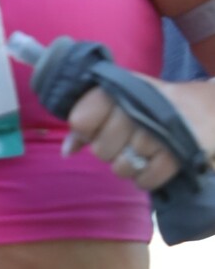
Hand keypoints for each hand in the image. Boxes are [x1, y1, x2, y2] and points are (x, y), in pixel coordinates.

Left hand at [61, 76, 214, 189]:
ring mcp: (159, 131)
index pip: (82, 117)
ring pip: (121, 167)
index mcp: (122, 88)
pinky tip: (158, 162)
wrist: (211, 108)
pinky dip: (148, 177)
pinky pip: (144, 180)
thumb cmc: (159, 108)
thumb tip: (67, 149)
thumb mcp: (125, 104)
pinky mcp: (177, 153)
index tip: (98, 126)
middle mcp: (139, 106)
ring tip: (147, 150)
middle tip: (130, 140)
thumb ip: (92, 121)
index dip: (86, 129)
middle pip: (101, 148)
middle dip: (112, 151)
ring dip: (131, 166)